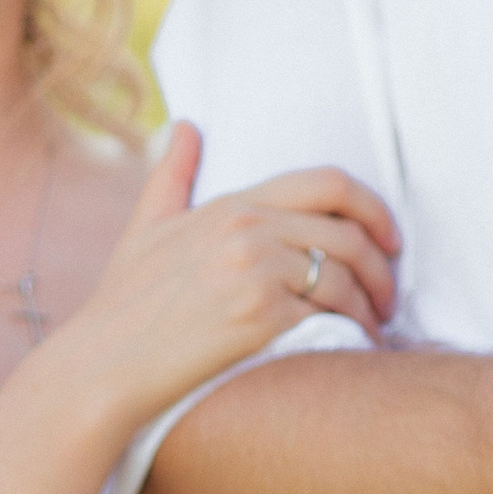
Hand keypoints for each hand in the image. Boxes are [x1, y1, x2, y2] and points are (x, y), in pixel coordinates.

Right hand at [43, 126, 400, 444]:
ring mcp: (254, 271)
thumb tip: (185, 126)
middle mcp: (247, 230)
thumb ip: (172, 175)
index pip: (327, 183)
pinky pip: (330, 313)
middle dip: (384, 263)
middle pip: (348, 230)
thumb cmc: (124, 306)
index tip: (389, 239)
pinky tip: (357, 346)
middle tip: (390, 294)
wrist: (102, 367)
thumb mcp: (146, 228)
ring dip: (373, 303)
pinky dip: (354, 330)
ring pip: (344, 274)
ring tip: (377, 326)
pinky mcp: (260, 316)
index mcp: (231, 205)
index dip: (373, 207)